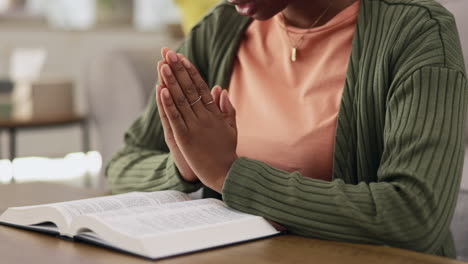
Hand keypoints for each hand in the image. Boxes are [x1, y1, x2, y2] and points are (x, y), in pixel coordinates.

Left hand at [159, 49, 237, 192]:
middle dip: (178, 70)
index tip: (182, 58)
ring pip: (181, 100)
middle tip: (168, 53)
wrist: (225, 173)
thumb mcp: (231, 127)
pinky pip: (175, 118)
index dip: (191, 72)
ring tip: (162, 65)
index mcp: (215, 114)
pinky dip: (168, 104)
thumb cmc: (227, 151)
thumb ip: (226, 108)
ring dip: (171, 81)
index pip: (201, 88)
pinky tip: (161, 90)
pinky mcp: (185, 138)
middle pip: (189, 89)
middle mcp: (205, 117)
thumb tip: (219, 89)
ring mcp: (194, 127)